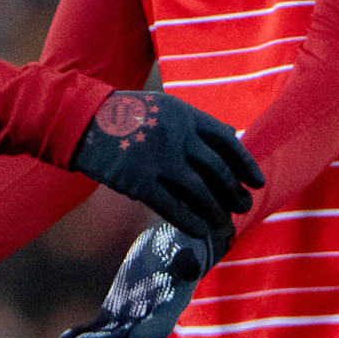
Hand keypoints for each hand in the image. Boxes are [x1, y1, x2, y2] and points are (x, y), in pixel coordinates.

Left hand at [58, 222, 222, 337]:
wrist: (171, 246)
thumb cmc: (185, 245)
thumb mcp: (190, 248)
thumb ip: (189, 259)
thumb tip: (192, 262)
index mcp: (170, 308)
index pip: (158, 327)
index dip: (146, 334)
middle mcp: (149, 320)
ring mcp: (130, 318)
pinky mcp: (115, 311)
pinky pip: (96, 329)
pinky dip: (81, 335)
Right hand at [68, 91, 261, 238]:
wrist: (82, 121)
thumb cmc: (126, 115)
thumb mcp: (163, 107)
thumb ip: (193, 123)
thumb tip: (229, 138)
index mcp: (184, 115)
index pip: (226, 141)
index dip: (245, 164)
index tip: (257, 181)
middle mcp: (176, 137)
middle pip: (217, 170)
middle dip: (234, 192)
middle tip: (243, 205)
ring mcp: (159, 160)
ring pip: (200, 193)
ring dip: (216, 211)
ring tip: (224, 222)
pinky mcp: (140, 183)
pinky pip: (174, 208)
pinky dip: (191, 221)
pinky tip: (201, 230)